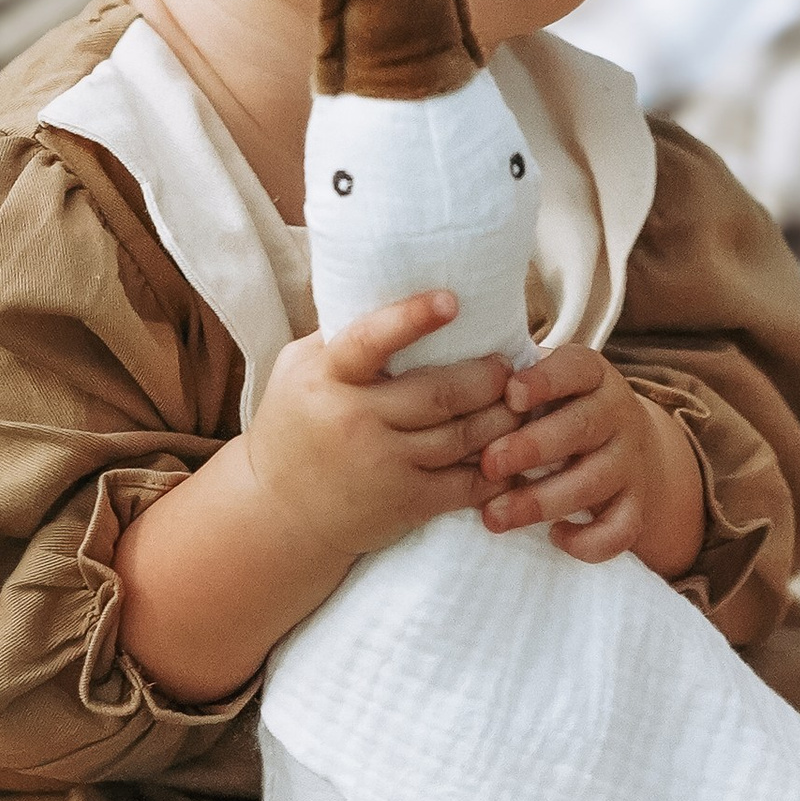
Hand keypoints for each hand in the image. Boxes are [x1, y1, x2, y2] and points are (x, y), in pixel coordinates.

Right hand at [245, 294, 515, 576]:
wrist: (277, 513)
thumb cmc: (293, 427)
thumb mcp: (298, 370)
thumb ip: (341, 337)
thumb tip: (391, 286)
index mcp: (326, 377)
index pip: (370, 341)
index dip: (413, 319)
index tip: (452, 301)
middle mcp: (353, 420)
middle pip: (439, 394)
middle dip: (487, 377)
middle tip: (510, 364)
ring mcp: (382, 465)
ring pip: (461, 436)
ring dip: (502, 417)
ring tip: (522, 400)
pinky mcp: (404, 503)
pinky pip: (464, 483)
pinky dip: (497, 467)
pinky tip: (515, 452)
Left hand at [476, 348, 706, 571]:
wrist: (630, 447)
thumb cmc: (563, 411)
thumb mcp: (547, 385)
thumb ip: (511, 382)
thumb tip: (460, 385)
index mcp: (592, 375)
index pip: (575, 369)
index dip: (544, 381)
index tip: (510, 395)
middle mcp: (617, 414)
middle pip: (581, 427)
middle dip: (532, 447)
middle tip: (490, 463)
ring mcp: (630, 461)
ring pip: (594, 482)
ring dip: (542, 500)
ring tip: (495, 515)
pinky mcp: (637, 505)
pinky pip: (619, 529)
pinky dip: (588, 541)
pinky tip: (554, 537)